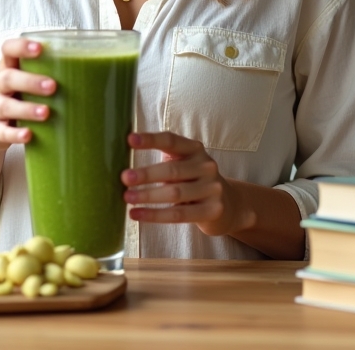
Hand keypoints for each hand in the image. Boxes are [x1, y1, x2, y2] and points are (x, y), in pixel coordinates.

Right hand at [0, 38, 55, 151]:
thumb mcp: (29, 84)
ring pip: (5, 106)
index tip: (40, 48)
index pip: (8, 49)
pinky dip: (15, 134)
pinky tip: (28, 134)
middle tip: (52, 86)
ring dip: (26, 109)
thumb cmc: (19, 99)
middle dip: (30, 81)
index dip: (21, 47)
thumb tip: (96, 75)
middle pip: (8, 78)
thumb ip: (50, 76)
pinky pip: (2, 132)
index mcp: (8, 68)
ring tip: (46, 112)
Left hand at [122, 131, 253, 237]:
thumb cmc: (195, 183)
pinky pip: (179, 214)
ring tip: (127, 198)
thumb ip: (164, 163)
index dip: (151, 139)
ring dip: (148, 196)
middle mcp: (206, 166)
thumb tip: (127, 170)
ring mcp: (212, 188)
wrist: (230, 205)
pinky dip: (155, 215)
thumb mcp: (185, 166)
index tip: (130, 140)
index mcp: (195, 150)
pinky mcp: (212, 210)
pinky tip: (137, 214)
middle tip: (124, 178)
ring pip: (175, 193)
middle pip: (172, 170)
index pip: (171, 141)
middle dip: (146, 174)